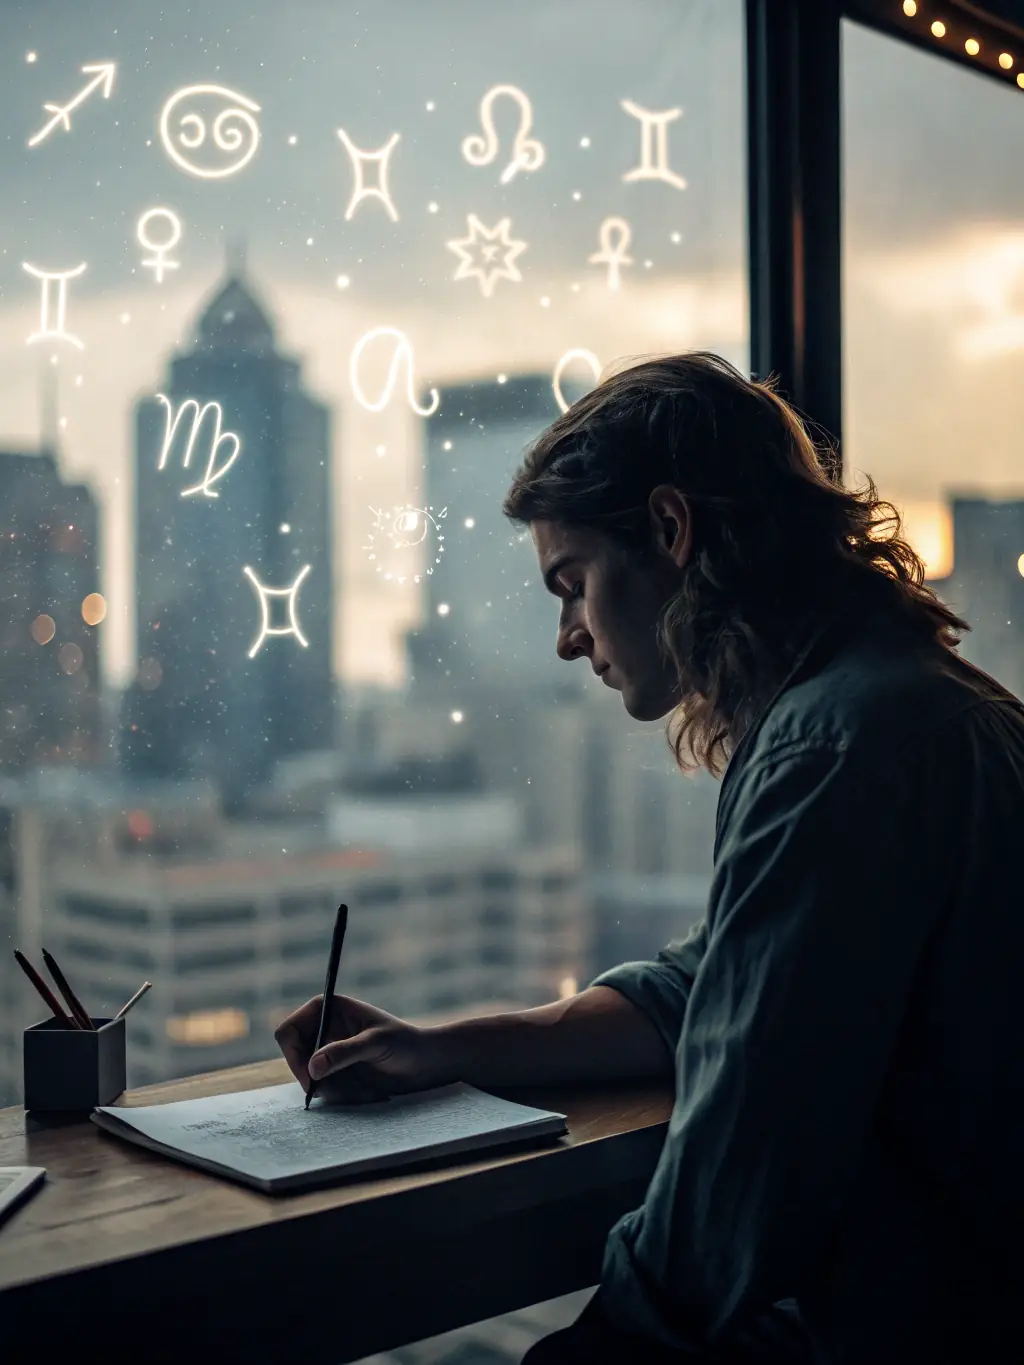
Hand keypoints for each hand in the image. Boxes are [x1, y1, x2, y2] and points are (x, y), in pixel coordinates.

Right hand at [274, 994, 454, 1102]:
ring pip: (308, 1078)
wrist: (425, 1063)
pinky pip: (323, 1089)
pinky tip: (364, 1092)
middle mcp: (324, 1028)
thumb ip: (344, 1053)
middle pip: (294, 1058)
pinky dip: (339, 1095)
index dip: (294, 1055)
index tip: (311, 1076)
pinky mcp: (336, 1071)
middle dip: (314, 1078)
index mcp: (328, 1008)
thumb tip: (312, 1067)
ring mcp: (328, 1051)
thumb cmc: (406, 1044)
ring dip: (332, 1089)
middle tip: (337, 1091)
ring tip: (363, 1089)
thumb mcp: (376, 1044)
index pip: (289, 1030)